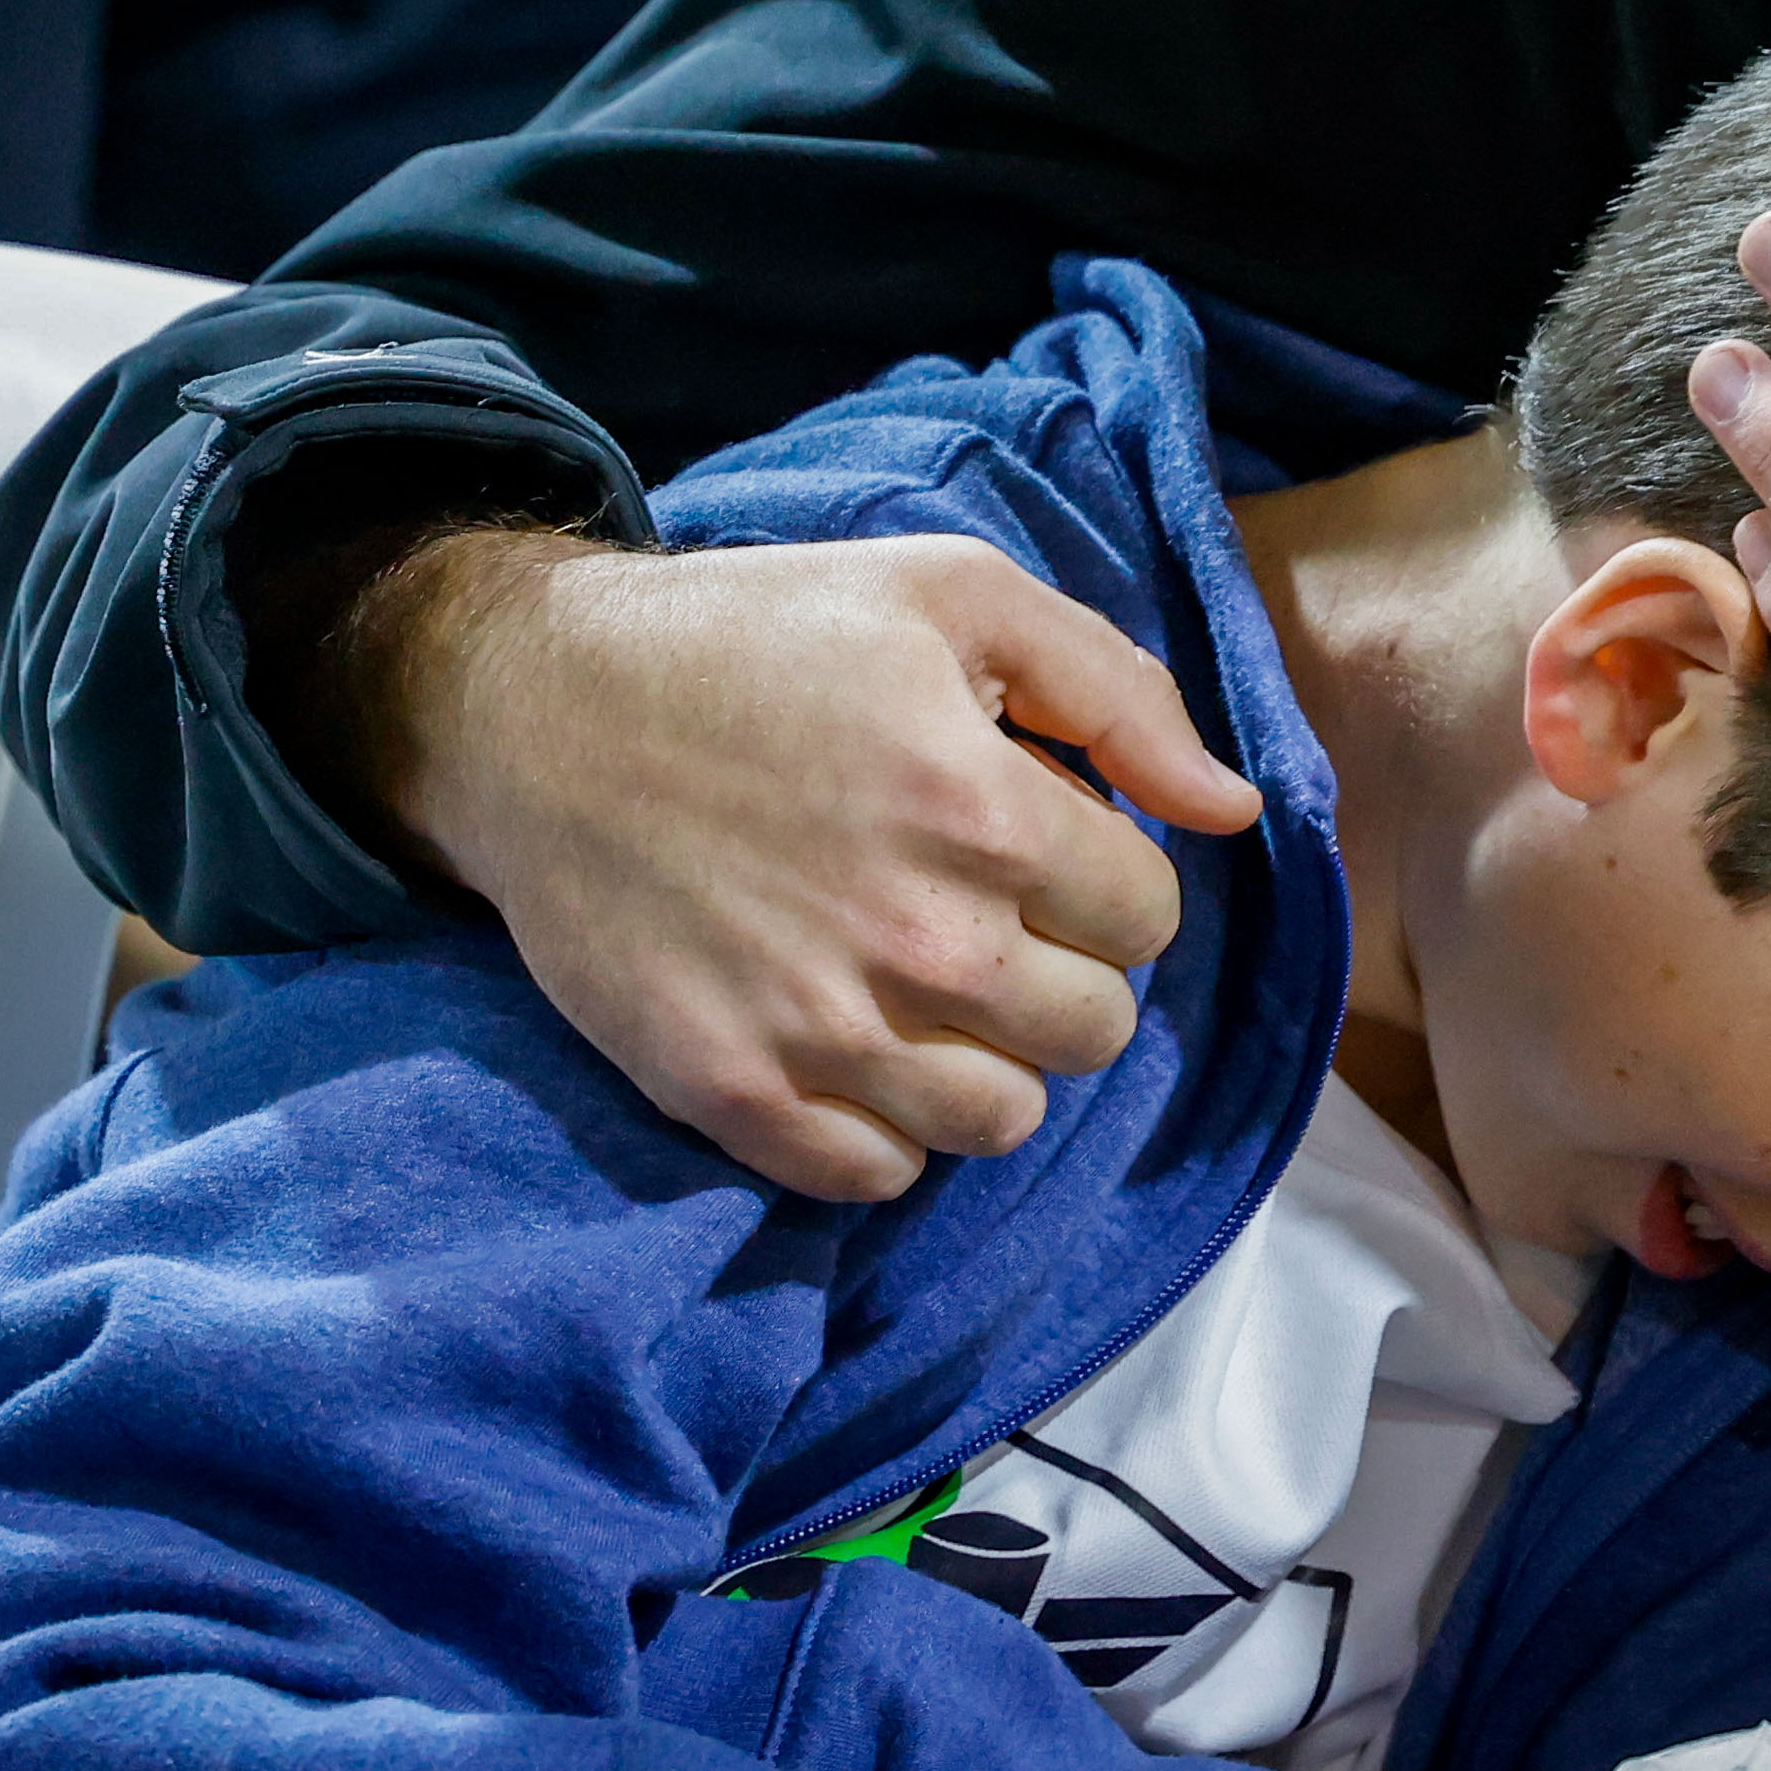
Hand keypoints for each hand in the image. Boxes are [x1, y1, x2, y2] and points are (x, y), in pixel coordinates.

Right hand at [364, 530, 1264, 1200]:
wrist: (537, 709)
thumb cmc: (758, 636)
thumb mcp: (952, 592)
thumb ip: (1118, 692)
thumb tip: (1233, 810)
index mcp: (982, 808)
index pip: (1147, 918)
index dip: (1107, 878)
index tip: (1041, 846)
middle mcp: (915, 938)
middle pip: (1091, 1032)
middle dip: (1060, 973)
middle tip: (984, 915)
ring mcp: (819, 1030)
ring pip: (999, 1121)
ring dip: (985, 1061)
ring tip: (922, 983)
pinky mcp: (731, 1093)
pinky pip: (878, 1178)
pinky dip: (884, 1131)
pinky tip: (850, 1041)